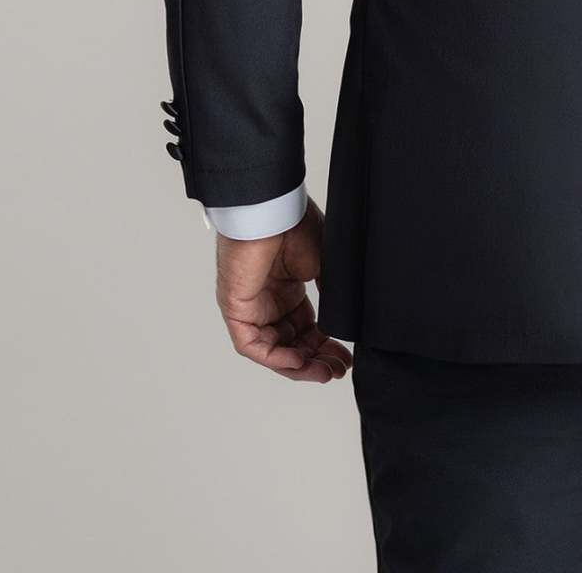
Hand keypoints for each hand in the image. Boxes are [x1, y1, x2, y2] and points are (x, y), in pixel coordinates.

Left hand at [214, 198, 351, 382]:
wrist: (273, 209)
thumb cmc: (296, 224)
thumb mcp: (324, 264)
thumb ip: (331, 293)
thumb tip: (346, 321)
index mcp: (287, 288)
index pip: (305, 328)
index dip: (325, 345)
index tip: (345, 357)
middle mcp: (268, 300)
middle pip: (291, 343)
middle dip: (315, 359)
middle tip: (338, 370)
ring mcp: (250, 306)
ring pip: (272, 349)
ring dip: (298, 364)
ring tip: (324, 372)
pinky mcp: (235, 308)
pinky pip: (252, 344)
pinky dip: (275, 358)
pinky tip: (299, 362)